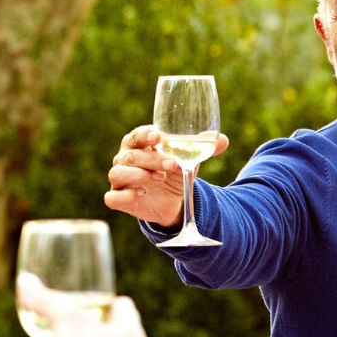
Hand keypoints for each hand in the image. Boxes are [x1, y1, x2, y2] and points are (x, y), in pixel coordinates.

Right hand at [104, 125, 230, 226]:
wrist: (172, 201)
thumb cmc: (174, 172)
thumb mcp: (189, 159)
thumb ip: (204, 148)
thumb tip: (223, 140)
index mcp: (137, 145)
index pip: (135, 136)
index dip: (144, 135)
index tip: (158, 137)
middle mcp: (124, 160)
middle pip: (130, 155)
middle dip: (152, 159)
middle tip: (172, 164)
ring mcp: (120, 180)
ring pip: (118, 173)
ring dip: (139, 174)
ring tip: (160, 178)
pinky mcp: (119, 199)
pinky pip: (113, 197)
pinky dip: (126, 194)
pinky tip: (142, 193)